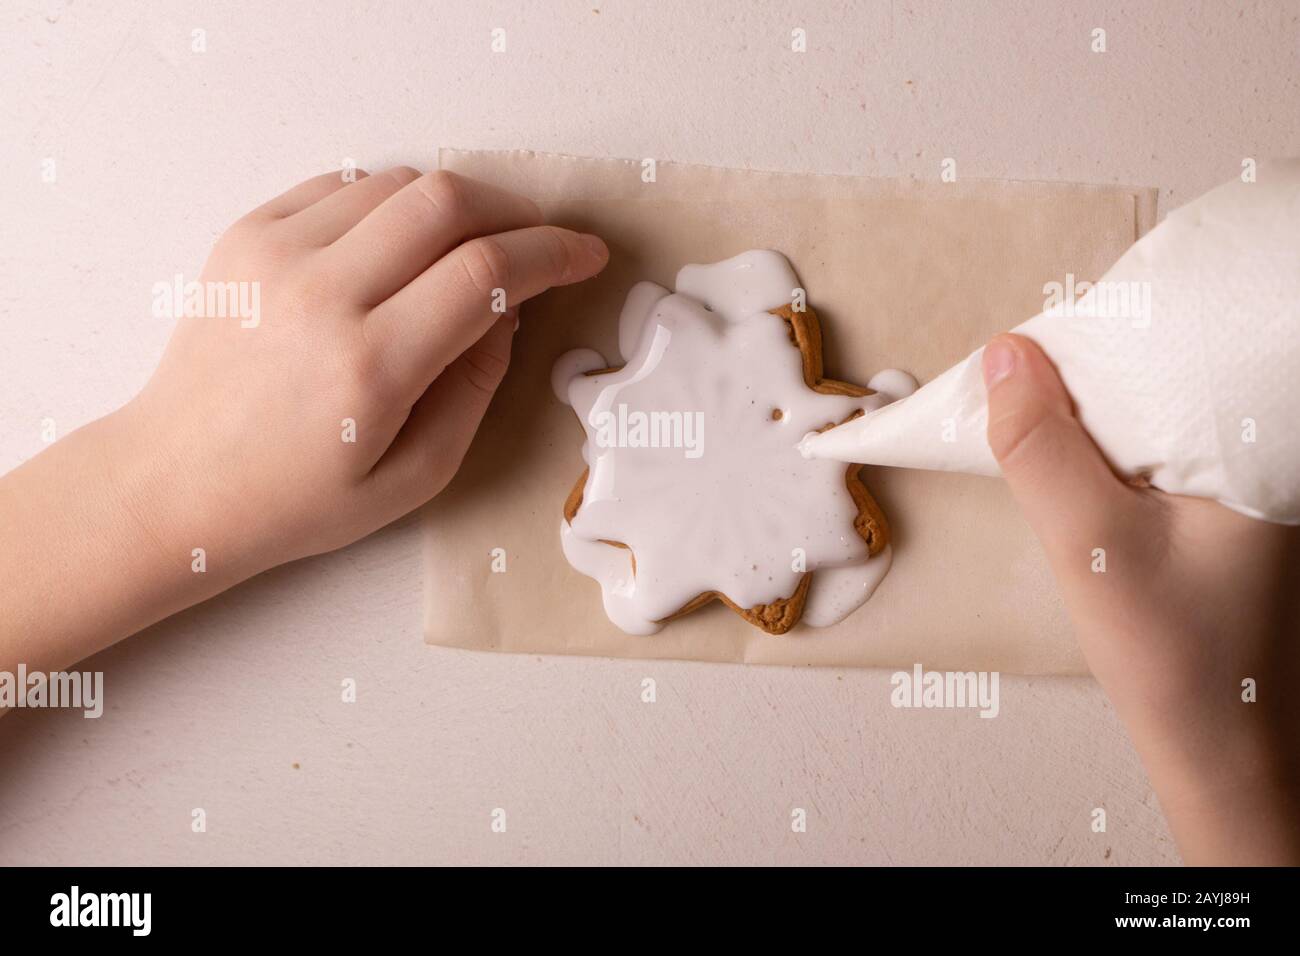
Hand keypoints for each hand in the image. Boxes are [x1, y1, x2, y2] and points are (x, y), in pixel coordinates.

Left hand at [0, 168, 607, 669]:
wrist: (174, 482)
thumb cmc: (297, 499)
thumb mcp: (414, 476)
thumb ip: (475, 389)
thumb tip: (507, 313)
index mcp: (371, 365)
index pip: (486, 269)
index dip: (552, 252)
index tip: (585, 254)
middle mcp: (323, 295)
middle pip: (446, 200)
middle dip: (513, 209)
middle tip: (537, 238)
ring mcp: (275, 255)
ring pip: (395, 183)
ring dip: (454, 202)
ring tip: (473, 243)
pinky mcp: (246, 237)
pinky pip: (340, 185)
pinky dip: (390, 201)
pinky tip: (403, 240)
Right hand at [983, 332, 1299, 863]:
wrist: (1221, 749)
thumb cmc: (1176, 660)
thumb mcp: (1090, 547)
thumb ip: (1043, 451)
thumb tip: (1004, 355)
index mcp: (1261, 441)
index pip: (1167, 345)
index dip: (1085, 343)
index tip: (1016, 360)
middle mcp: (1266, 449)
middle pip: (1158, 373)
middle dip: (1081, 382)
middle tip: (1016, 401)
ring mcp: (1247, 476)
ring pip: (1152, 410)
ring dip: (1089, 418)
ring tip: (1038, 433)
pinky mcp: (1224, 501)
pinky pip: (1157, 446)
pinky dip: (1108, 449)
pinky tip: (1076, 467)